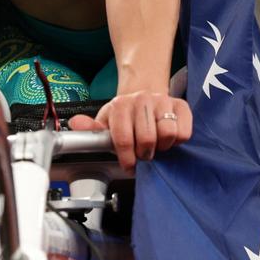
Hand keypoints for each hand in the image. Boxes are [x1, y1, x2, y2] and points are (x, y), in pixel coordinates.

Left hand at [68, 91, 192, 171]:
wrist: (143, 94)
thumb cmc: (125, 116)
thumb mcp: (106, 122)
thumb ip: (92, 128)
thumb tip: (75, 124)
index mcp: (120, 105)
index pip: (123, 138)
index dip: (127, 158)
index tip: (129, 164)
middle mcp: (142, 99)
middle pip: (147, 139)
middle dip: (144, 153)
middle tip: (143, 153)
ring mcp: (162, 101)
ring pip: (167, 134)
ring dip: (162, 146)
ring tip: (155, 145)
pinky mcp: (181, 105)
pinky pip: (184, 131)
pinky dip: (177, 140)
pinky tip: (168, 138)